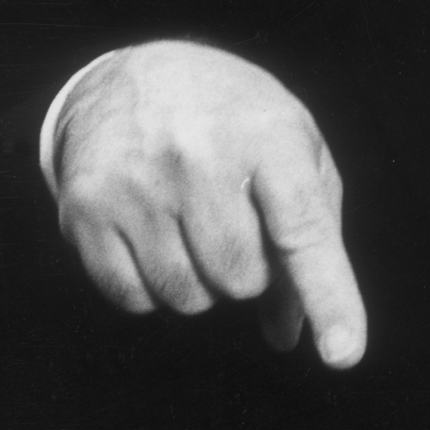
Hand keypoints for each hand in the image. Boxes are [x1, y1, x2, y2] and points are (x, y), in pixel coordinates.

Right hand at [50, 42, 367, 365]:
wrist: (129, 75)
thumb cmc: (234, 122)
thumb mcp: (293, 151)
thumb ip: (311, 240)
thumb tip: (290, 335)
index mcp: (266, 134)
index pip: (303, 229)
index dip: (328, 296)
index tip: (344, 355)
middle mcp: (196, 155)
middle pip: (242, 280)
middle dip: (248, 272)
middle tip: (233, 222)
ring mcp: (134, 182)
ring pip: (188, 298)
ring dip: (201, 284)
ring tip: (191, 225)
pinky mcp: (84, 208)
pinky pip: (133, 298)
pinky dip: (152, 288)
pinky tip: (153, 237)